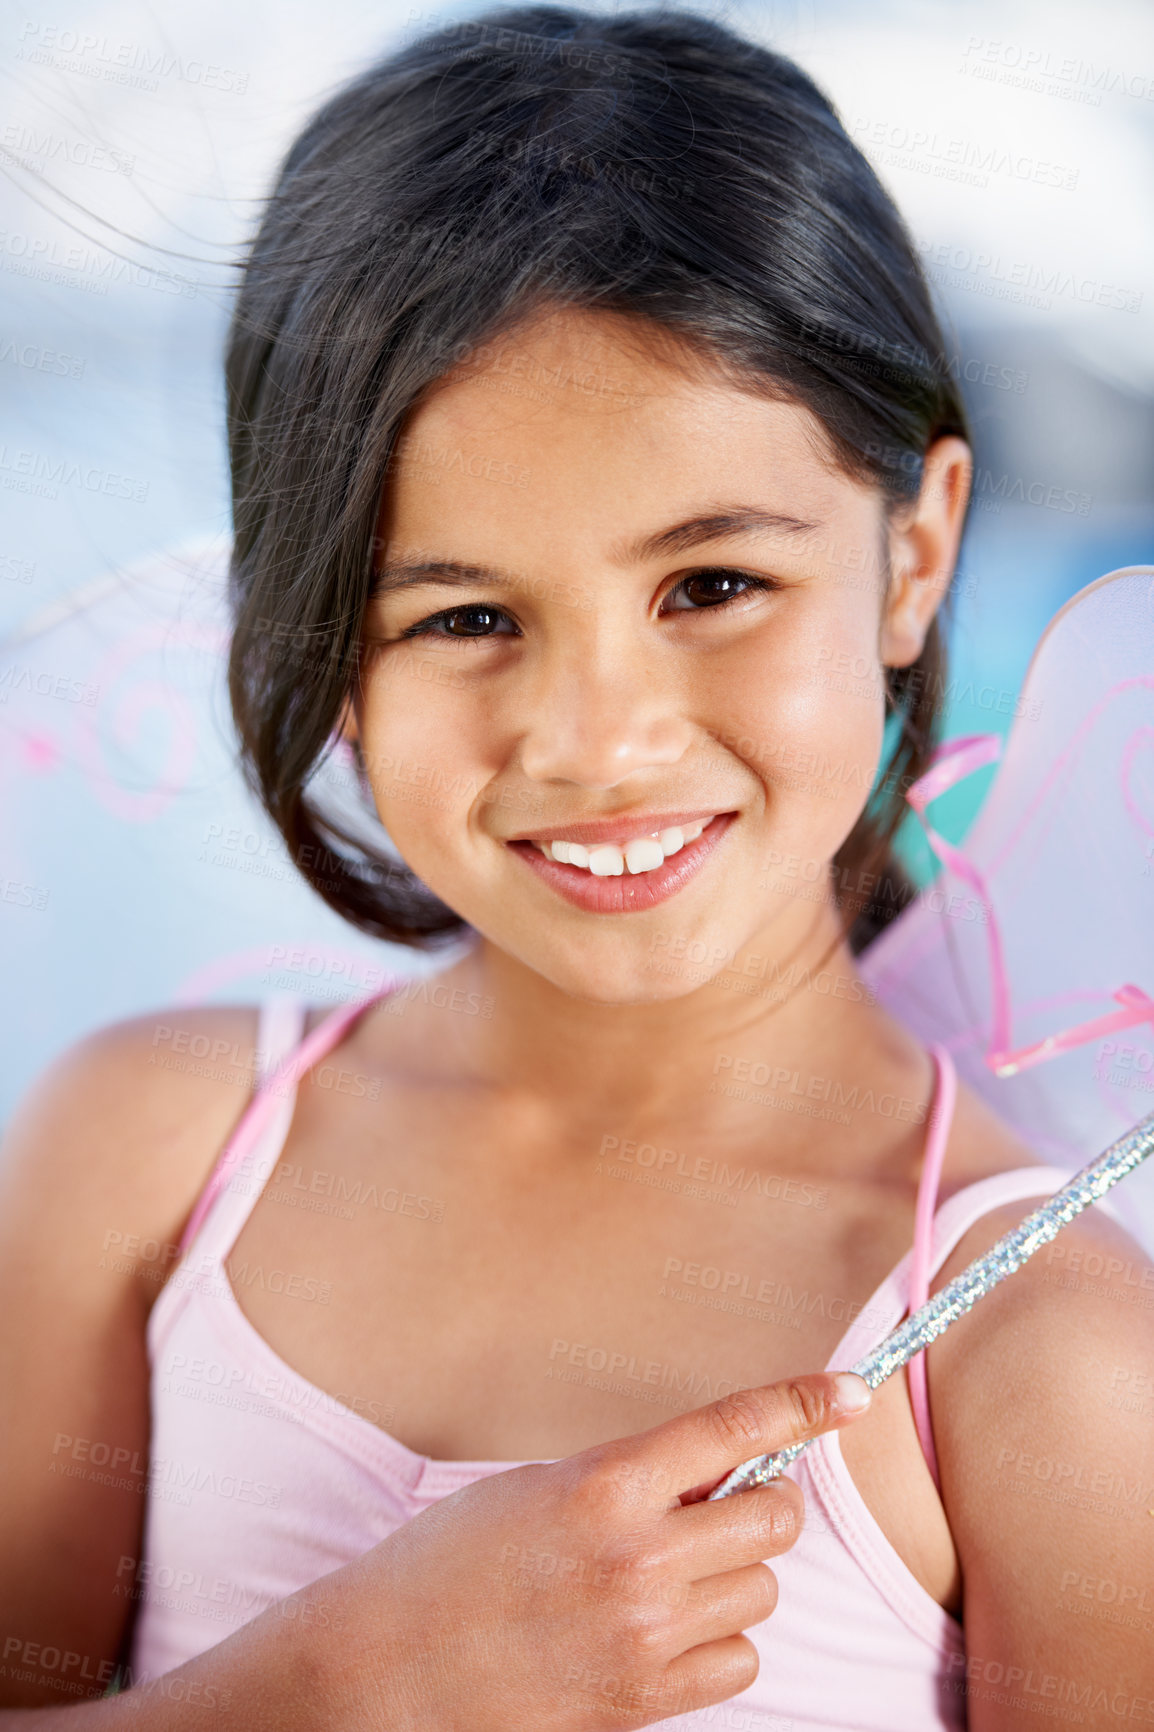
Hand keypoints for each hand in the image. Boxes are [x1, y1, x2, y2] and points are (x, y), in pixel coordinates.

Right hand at [314, 1370, 870, 1731]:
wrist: (390, 1670)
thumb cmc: (451, 1564)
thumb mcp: (538, 1488)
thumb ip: (627, 1477)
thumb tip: (711, 1473)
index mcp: (604, 1483)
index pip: (733, 1428)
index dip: (802, 1403)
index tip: (849, 1394)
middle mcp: (638, 1556)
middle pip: (774, 1516)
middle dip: (760, 1503)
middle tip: (711, 1509)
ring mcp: (647, 1633)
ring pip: (761, 1589)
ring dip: (732, 1575)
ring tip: (662, 1577)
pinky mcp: (646, 1698)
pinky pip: (739, 1660)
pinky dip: (717, 1643)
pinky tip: (661, 1632)